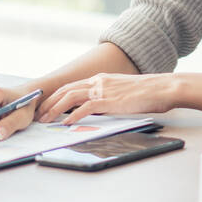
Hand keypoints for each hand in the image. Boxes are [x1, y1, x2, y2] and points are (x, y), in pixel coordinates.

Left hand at [33, 73, 179, 125]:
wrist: (163, 87)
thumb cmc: (148, 92)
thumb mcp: (122, 92)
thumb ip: (107, 98)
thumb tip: (96, 110)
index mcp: (101, 79)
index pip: (71, 86)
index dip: (55, 96)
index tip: (46, 105)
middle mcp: (99, 81)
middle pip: (66, 90)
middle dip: (49, 102)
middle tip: (38, 114)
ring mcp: (103, 90)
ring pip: (70, 97)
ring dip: (55, 109)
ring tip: (45, 120)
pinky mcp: (109, 100)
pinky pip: (85, 108)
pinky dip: (73, 115)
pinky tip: (65, 123)